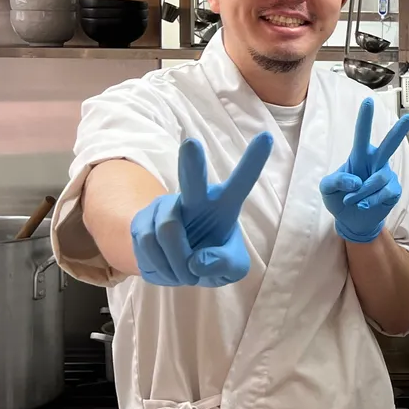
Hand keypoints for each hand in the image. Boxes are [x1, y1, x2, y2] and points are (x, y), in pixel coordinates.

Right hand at [131, 133, 272, 286]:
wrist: (175, 267)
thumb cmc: (211, 258)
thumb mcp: (231, 268)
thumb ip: (226, 266)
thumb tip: (199, 261)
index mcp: (224, 205)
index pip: (241, 182)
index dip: (253, 162)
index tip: (266, 137)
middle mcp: (194, 199)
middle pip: (193, 180)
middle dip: (192, 162)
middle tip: (191, 144)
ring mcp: (166, 207)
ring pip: (168, 232)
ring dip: (178, 263)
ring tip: (185, 271)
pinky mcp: (142, 220)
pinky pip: (149, 245)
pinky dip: (161, 267)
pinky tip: (167, 268)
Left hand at [321, 98, 408, 243]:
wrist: (352, 221)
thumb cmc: (339, 199)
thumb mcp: (327, 189)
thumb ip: (336, 180)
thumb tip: (356, 180)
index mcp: (359, 156)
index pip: (361, 135)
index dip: (364, 119)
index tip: (368, 101)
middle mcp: (375, 162)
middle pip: (389, 145)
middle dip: (399, 132)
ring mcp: (386, 176)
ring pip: (379, 177)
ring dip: (363, 191)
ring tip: (353, 200)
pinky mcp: (393, 191)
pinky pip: (385, 192)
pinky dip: (371, 200)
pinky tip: (364, 205)